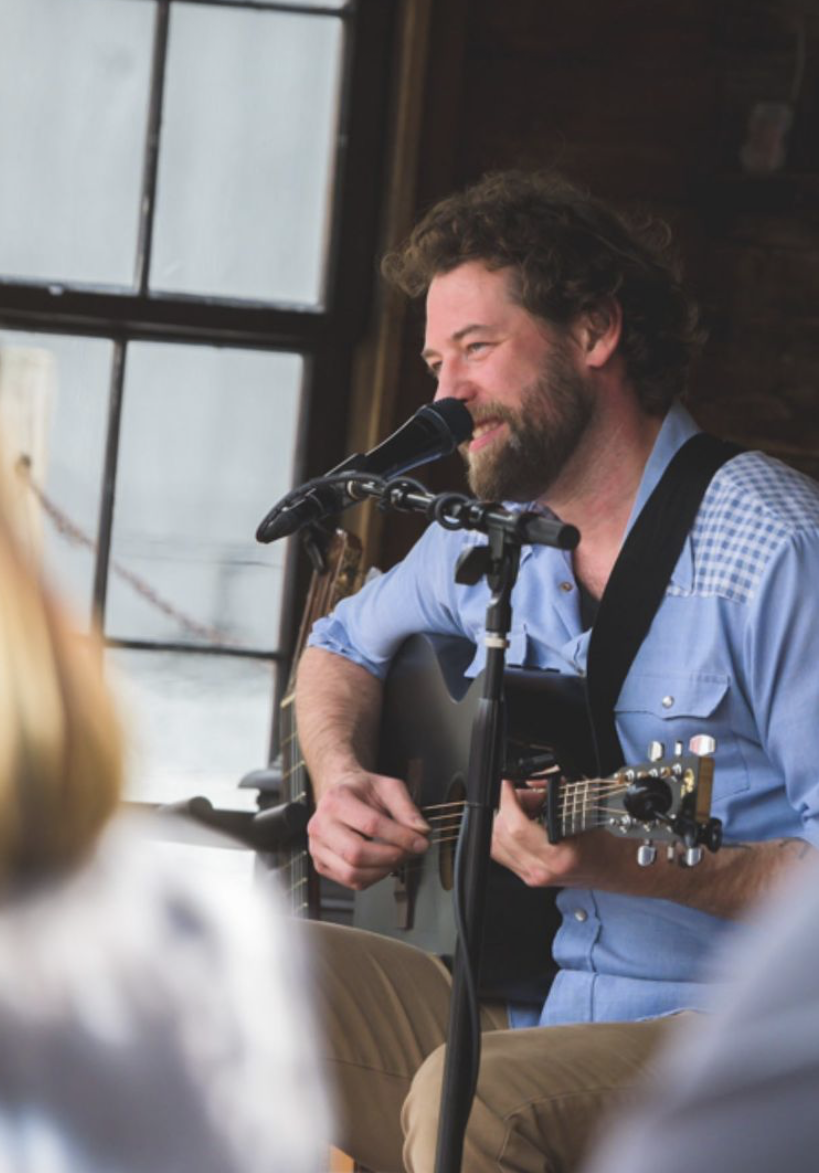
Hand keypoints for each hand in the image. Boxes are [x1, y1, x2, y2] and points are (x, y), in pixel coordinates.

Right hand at [307, 770, 429, 889]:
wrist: (339, 794)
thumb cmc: (362, 791)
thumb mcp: (387, 787)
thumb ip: (406, 808)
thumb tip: (421, 832)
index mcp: (336, 800)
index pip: (371, 825)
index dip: (400, 837)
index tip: (421, 842)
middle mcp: (320, 825)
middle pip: (356, 854)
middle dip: (391, 857)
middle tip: (410, 852)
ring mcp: (317, 847)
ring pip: (352, 873)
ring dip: (383, 870)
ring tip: (398, 857)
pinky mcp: (321, 864)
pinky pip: (351, 882)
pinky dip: (373, 877)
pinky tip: (383, 863)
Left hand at [491, 779, 615, 887]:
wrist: (609, 869)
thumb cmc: (600, 844)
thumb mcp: (582, 811)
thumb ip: (554, 791)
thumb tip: (532, 781)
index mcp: (556, 854)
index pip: (515, 826)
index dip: (507, 800)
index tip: (508, 784)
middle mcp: (541, 869)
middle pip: (500, 833)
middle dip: (507, 807)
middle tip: (526, 797)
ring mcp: (532, 876)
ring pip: (495, 843)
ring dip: (503, 821)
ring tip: (524, 811)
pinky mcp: (527, 877)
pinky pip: (501, 853)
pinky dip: (504, 834)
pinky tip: (521, 825)